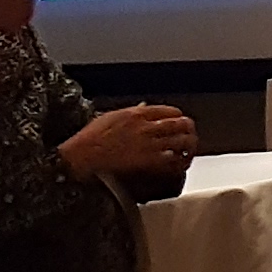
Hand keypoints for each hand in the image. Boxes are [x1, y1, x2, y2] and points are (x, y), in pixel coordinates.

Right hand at [62, 102, 198, 182]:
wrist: (81, 158)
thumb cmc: (89, 140)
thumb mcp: (109, 117)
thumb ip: (130, 111)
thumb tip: (144, 107)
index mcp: (136, 114)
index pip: (169, 111)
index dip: (178, 117)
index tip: (179, 122)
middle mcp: (146, 127)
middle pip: (180, 124)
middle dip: (188, 130)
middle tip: (190, 136)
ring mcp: (149, 144)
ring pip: (182, 141)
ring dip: (189, 146)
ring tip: (190, 150)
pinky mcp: (148, 161)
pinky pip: (174, 160)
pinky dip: (181, 162)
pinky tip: (182, 164)